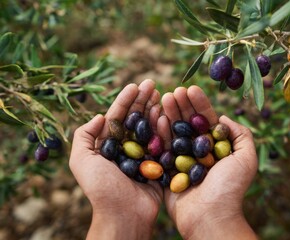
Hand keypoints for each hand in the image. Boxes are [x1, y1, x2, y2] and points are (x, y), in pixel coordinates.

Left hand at [69, 79, 161, 239]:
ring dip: (154, 109)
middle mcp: (125, 147)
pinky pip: (162, 141)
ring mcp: (142, 154)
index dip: (125, 99)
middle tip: (152, 84)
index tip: (134, 85)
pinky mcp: (157, 163)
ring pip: (149, 126)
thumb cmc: (101, 188)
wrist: (124, 214)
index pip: (117, 116)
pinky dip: (165, 127)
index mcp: (108, 145)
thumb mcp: (81, 161)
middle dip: (142, 100)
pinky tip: (168, 113)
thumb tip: (99, 116)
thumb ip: (83, 136)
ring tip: (161, 94)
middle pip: (135, 118)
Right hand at [159, 86, 257, 238]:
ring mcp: (181, 159)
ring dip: (169, 114)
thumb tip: (223, 118)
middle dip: (182, 106)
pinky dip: (159, 132)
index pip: (206, 120)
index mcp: (215, 148)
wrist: (210, 216)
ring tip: (164, 98)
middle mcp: (197, 151)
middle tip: (175, 91)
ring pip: (174, 132)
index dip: (199, 104)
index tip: (192, 89)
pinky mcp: (167, 169)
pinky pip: (162, 148)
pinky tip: (156, 116)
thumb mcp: (246, 158)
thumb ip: (241, 135)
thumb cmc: (230, 188)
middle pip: (188, 123)